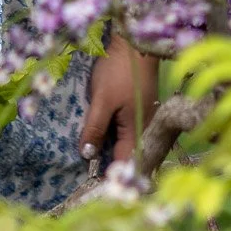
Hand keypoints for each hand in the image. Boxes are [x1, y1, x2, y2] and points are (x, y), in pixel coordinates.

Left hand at [80, 33, 158, 168]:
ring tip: (88, 158)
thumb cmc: (120, 71)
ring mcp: (141, 116)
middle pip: (126, 153)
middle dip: (108, 165)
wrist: (136, 41)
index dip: (110, 177)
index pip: (124, 163)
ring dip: (109, 148)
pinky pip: (124, 127)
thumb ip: (95, 128)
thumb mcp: (102, 100)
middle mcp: (143, 127)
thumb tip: (87, 155)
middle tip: (86, 177)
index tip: (92, 188)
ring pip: (124, 140)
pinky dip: (112, 133)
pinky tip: (98, 133)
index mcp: (137, 130)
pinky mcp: (137, 105)